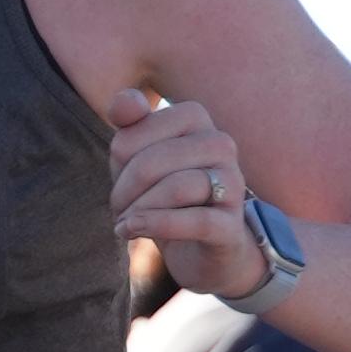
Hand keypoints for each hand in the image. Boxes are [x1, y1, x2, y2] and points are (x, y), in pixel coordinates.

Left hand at [109, 89, 268, 300]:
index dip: (117, 160)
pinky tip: (132, 231)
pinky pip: (196, 221)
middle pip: (154, 161)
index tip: (118, 180)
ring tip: (125, 224)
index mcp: (195, 117)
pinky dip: (157, 225)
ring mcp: (233, 184)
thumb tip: (125, 101)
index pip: (136, 131)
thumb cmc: (163, 193)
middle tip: (118, 210)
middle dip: (124, 190)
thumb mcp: (137, 156)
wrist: (200, 250)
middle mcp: (220, 144)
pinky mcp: (232, 225)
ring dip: (139, 211)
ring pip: (177, 188)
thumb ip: (129, 123)